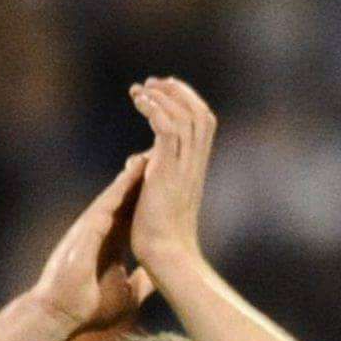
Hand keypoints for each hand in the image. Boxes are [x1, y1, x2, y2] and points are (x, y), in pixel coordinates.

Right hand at [27, 157, 153, 333]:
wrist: (62, 315)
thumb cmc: (90, 308)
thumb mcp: (128, 294)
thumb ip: (143, 283)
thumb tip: (160, 281)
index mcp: (112, 244)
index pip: (135, 216)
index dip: (151, 200)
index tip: (170, 185)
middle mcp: (101, 231)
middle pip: (125, 199)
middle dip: (142, 180)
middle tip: (161, 158)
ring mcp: (91, 228)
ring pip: (114, 196)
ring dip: (131, 177)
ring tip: (149, 156)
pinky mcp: (85, 230)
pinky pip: (104, 203)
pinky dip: (118, 189)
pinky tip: (131, 174)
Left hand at [125, 77, 218, 271]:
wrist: (165, 256)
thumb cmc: (158, 236)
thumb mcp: (157, 192)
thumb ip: (154, 171)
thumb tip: (138, 160)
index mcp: (194, 168)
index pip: (202, 123)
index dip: (185, 100)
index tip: (159, 91)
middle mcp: (194, 164)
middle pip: (200, 113)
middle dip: (175, 91)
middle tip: (149, 83)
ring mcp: (184, 167)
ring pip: (186, 116)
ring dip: (162, 95)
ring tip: (139, 90)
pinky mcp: (168, 170)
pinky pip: (168, 127)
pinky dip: (155, 107)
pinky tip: (138, 101)